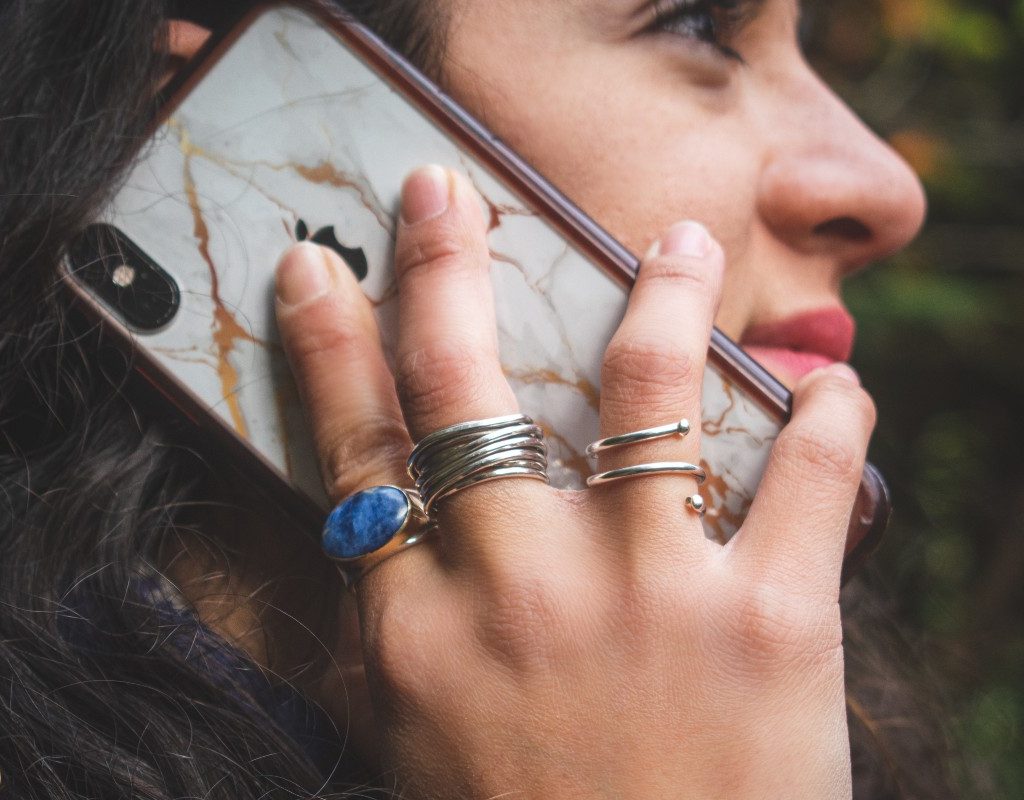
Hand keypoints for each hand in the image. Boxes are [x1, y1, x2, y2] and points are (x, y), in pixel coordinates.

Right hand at [274, 165, 873, 798]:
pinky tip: (828, 379)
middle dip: (444, 273)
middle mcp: (522, 593)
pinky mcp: (774, 627)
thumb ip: (401, 624)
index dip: (329, 347)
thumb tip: (386, 518)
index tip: (314, 269)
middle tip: (443, 191)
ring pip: (645, 391)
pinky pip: (812, 478)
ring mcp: (650, 600)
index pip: (357, 453)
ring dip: (661, 298)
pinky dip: (829, 414)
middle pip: (465, 392)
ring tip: (677, 240)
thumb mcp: (421, 737)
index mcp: (423, 632)